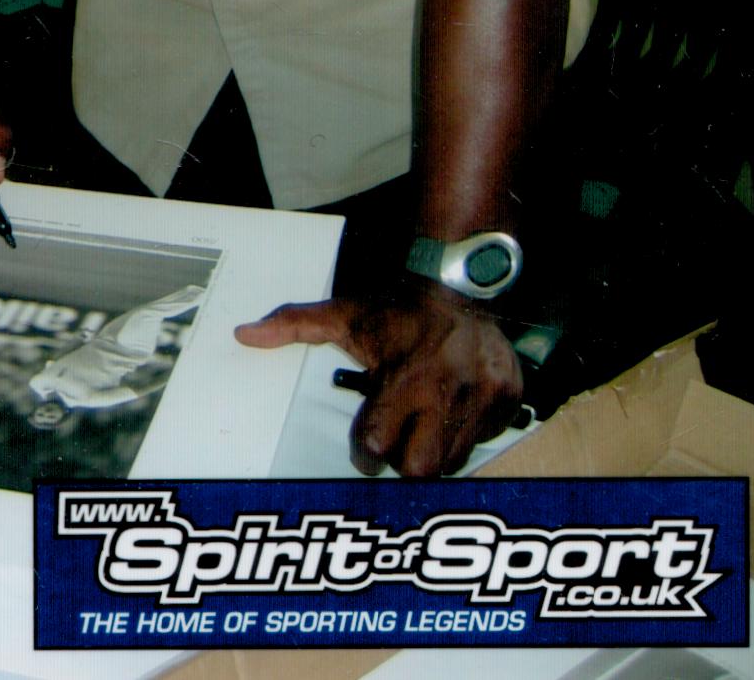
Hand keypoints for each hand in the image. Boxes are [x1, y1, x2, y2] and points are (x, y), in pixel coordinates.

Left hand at [235, 283, 522, 476]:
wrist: (461, 284)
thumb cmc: (396, 309)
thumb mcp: (345, 314)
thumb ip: (293, 325)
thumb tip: (244, 335)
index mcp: (403, 378)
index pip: (377, 445)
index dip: (366, 446)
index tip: (367, 436)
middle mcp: (445, 393)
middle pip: (420, 469)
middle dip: (405, 461)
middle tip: (400, 439)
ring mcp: (482, 399)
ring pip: (454, 462)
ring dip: (436, 451)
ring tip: (424, 421)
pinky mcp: (509, 400)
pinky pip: (485, 441)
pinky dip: (468, 434)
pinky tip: (453, 409)